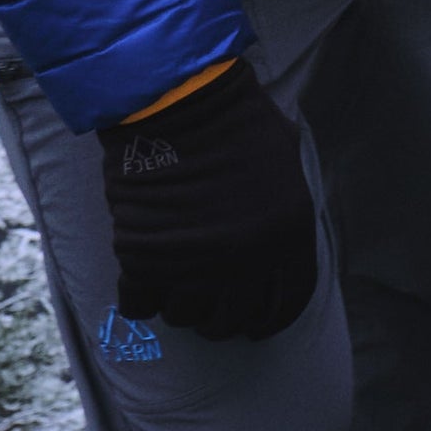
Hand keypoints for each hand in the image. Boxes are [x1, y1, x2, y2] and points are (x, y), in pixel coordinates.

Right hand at [98, 60, 321, 342]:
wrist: (179, 104)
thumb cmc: (238, 121)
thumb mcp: (287, 162)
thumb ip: (285, 206)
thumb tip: (280, 235)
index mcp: (289, 235)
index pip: (289, 302)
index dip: (271, 319)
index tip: (256, 325)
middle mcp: (246, 259)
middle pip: (233, 318)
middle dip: (222, 320)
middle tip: (210, 310)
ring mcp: (193, 263)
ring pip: (186, 317)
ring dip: (182, 308)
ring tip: (177, 287)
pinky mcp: (144, 259)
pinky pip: (141, 305)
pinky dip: (140, 300)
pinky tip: (143, 284)